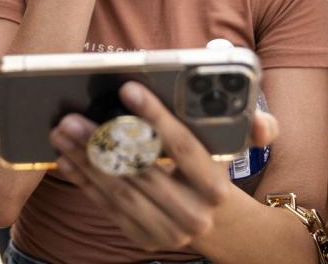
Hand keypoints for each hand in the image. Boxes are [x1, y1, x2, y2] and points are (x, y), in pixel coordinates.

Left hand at [49, 82, 275, 252]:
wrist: (214, 223)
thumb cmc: (213, 170)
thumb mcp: (236, 148)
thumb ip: (253, 128)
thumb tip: (264, 123)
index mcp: (214, 185)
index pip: (182, 146)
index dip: (155, 116)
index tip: (128, 88)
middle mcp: (192, 213)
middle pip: (141, 169)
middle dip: (102, 141)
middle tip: (73, 115)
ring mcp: (166, 230)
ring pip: (118, 189)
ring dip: (84, 159)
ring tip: (62, 132)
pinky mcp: (143, 238)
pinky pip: (107, 206)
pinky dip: (84, 181)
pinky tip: (66, 158)